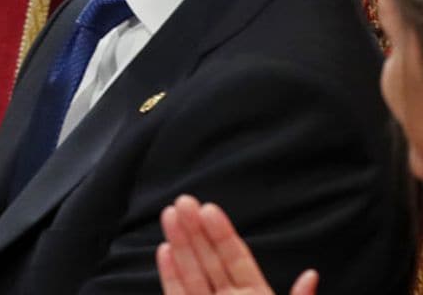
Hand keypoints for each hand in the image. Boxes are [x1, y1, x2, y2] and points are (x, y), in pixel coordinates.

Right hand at [157, 195, 318, 294]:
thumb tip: (312, 274)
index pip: (237, 259)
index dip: (223, 234)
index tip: (209, 208)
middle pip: (210, 260)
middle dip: (196, 229)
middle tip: (184, 200)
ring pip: (192, 273)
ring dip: (180, 243)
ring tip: (170, 214)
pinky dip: (170, 275)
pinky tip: (164, 250)